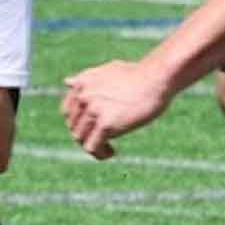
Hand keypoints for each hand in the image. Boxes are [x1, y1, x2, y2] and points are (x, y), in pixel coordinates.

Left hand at [60, 57, 176, 158]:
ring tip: (109, 148)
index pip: (67, 112)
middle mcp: (83, 96)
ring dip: (94, 145)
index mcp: (81, 83)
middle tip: (104, 140)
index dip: (79, 123)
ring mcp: (93, 110)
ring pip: (80, 138)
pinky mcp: (105, 124)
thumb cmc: (138, 74)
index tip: (93, 128)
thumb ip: (87, 79)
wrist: (157, 78)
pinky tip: (111, 152)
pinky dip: (100, 154)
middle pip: (74, 126)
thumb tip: (67, 81)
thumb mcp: (108, 71)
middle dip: (87, 135)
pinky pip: (92, 147)